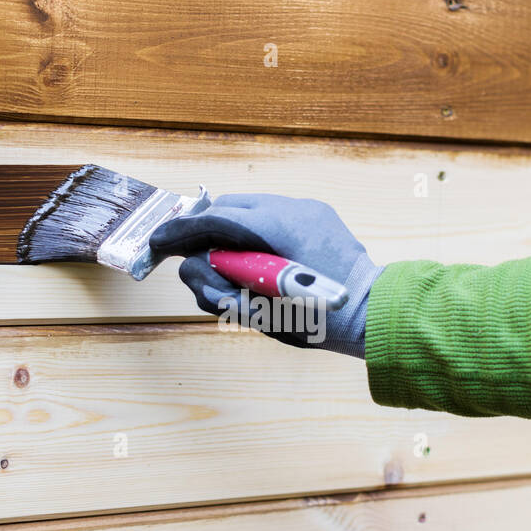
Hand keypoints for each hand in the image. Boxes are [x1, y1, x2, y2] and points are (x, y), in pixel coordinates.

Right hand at [149, 193, 381, 355]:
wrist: (371, 313)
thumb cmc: (319, 321)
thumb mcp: (258, 311)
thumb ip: (220, 287)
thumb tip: (194, 266)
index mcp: (275, 230)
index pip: (215, 220)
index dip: (183, 231)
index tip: (159, 241)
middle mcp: (289, 210)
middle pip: (228, 210)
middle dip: (210, 238)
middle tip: (210, 273)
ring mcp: (305, 209)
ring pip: (247, 211)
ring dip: (234, 241)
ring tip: (245, 281)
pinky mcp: (316, 215)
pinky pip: (271, 217)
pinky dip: (258, 238)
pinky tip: (265, 266)